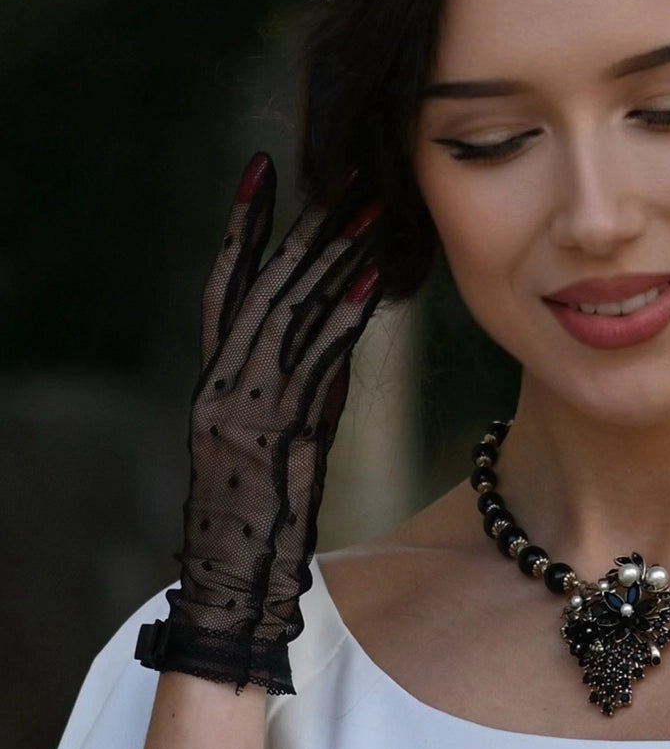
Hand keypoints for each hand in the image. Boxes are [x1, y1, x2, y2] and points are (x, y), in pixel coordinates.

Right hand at [136, 152, 382, 692]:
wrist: (238, 579)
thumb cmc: (259, 509)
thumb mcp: (272, 433)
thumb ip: (299, 377)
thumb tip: (341, 323)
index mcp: (215, 379)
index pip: (224, 284)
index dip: (241, 224)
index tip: (263, 169)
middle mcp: (223, 382)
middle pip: (266, 285)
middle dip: (308, 226)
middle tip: (348, 173)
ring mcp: (246, 404)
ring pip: (291, 312)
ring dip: (335, 258)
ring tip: (373, 208)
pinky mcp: (278, 431)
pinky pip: (317, 363)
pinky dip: (345, 318)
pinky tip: (375, 280)